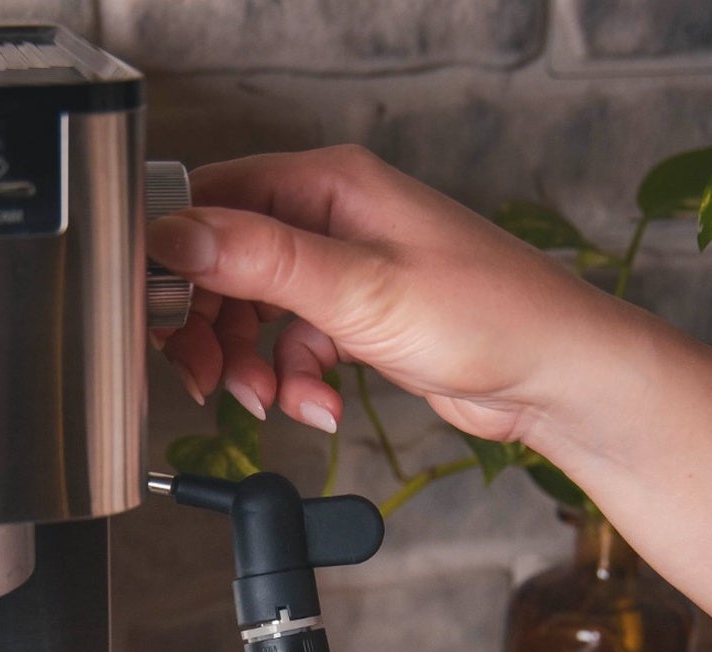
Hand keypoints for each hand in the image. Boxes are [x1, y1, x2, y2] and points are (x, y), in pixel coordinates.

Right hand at [147, 146, 631, 441]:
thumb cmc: (489, 317)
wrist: (552, 378)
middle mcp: (332, 219)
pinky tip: (318, 406)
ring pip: (253, 314)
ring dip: (249, 365)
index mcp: (329, 185)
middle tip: (204, 376)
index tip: (159, 313)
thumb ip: (264, 262)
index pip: (215, 200)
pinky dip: (293, 382)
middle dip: (208, 327)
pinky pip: (292, 348)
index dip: (177, 259)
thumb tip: (179, 236)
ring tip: (269, 400)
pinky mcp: (356, 319)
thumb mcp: (361, 290)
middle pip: (225, 264)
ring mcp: (344, 270)